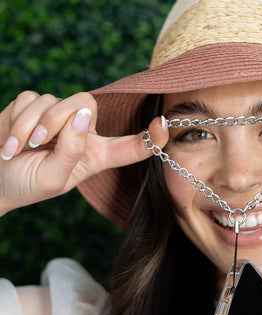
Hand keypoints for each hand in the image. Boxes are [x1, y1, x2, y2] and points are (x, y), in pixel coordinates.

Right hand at [0, 91, 167, 215]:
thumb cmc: (27, 185)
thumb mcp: (53, 177)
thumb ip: (71, 149)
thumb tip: (81, 113)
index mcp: (96, 156)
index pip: (130, 146)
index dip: (149, 138)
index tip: (163, 126)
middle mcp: (82, 133)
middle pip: (85, 105)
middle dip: (58, 121)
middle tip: (38, 144)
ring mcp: (58, 118)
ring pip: (54, 101)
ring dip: (31, 125)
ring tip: (18, 150)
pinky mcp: (33, 106)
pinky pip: (30, 99)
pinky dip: (17, 120)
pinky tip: (9, 142)